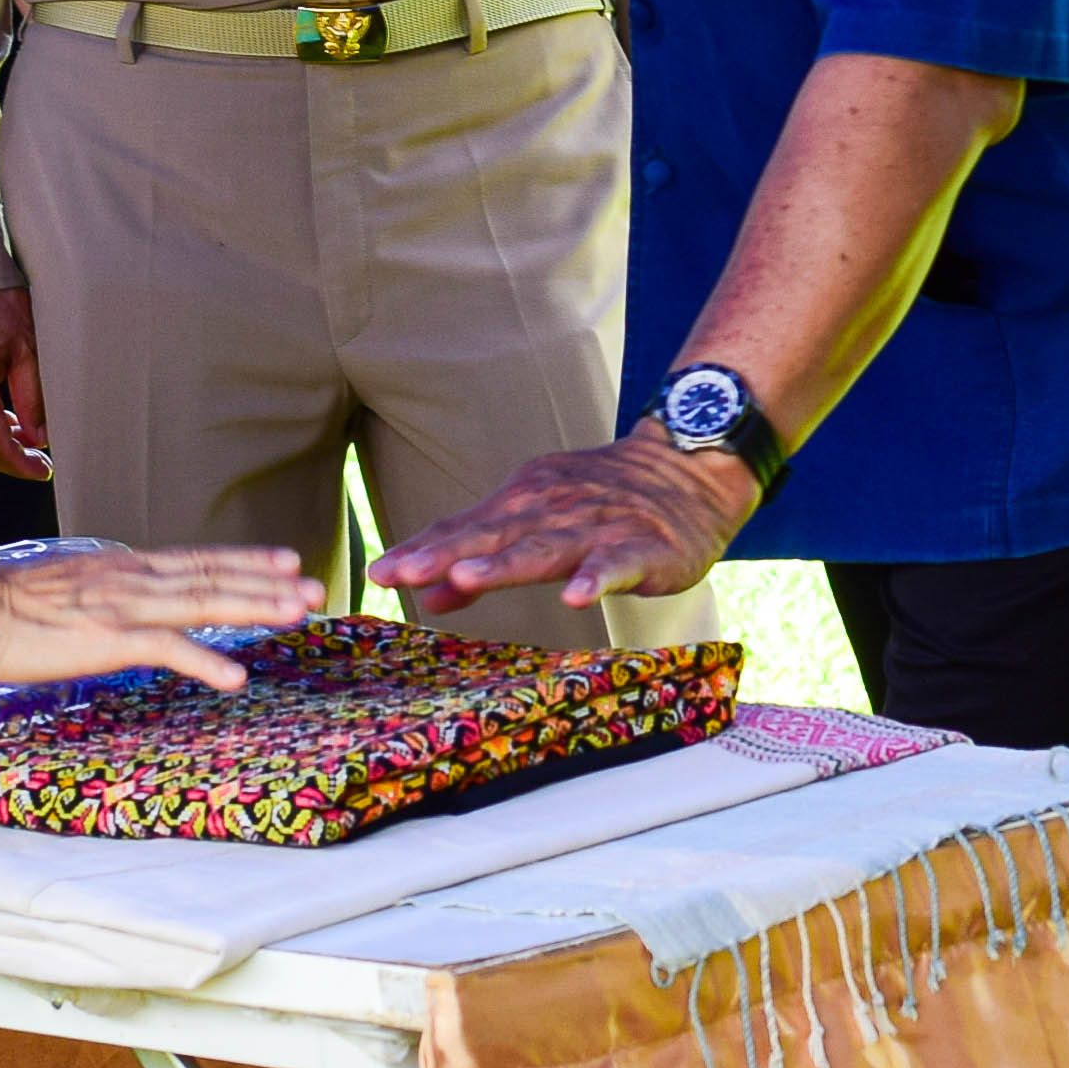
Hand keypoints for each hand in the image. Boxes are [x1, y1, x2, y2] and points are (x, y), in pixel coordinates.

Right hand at [0, 541, 320, 690]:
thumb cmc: (12, 605)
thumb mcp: (74, 588)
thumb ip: (110, 591)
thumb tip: (130, 601)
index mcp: (128, 568)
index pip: (198, 560)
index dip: (245, 560)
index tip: (286, 560)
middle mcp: (136, 578)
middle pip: (214, 576)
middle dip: (269, 582)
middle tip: (318, 585)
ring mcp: (126, 606)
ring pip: (205, 602)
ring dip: (256, 607)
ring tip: (300, 611)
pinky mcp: (110, 638)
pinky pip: (168, 649)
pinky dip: (205, 660)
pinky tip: (235, 676)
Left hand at [368, 422, 757, 615]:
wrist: (691, 467)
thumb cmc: (604, 503)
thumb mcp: (540, 522)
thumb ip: (483, 559)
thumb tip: (427, 594)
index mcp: (523, 501)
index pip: (463, 528)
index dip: (421, 550)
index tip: (378, 573)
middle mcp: (552, 508)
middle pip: (492, 536)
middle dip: (444, 554)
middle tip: (400, 574)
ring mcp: (596, 526)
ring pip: (545, 548)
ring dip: (505, 564)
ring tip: (466, 580)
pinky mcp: (640, 547)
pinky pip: (615, 565)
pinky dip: (596, 579)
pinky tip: (578, 600)